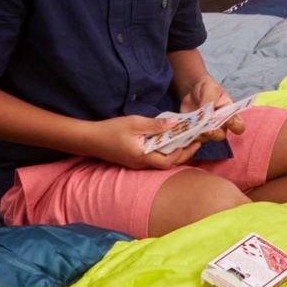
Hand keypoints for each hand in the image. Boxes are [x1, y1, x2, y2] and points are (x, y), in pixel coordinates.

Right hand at [91, 115, 205, 170]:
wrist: (90, 139)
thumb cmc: (111, 130)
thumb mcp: (134, 123)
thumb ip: (155, 125)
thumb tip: (175, 123)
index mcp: (143, 157)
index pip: (170, 160)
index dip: (184, 152)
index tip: (196, 142)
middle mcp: (142, 164)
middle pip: (168, 164)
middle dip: (183, 154)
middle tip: (195, 142)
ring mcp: (137, 164)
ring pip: (161, 163)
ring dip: (174, 154)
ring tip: (184, 141)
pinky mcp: (133, 161)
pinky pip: (153, 159)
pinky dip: (164, 152)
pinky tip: (166, 143)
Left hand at [178, 77, 243, 139]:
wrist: (193, 90)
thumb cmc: (207, 89)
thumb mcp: (210, 90)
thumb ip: (210, 102)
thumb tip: (208, 117)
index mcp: (229, 115)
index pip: (238, 126)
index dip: (235, 126)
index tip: (228, 120)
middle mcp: (220, 125)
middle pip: (220, 136)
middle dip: (213, 133)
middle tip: (206, 127)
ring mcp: (206, 130)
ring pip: (205, 139)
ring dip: (199, 133)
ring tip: (193, 125)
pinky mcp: (195, 131)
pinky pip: (192, 137)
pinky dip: (188, 133)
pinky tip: (185, 126)